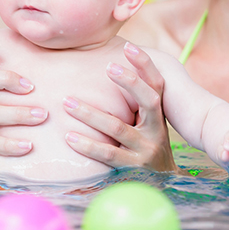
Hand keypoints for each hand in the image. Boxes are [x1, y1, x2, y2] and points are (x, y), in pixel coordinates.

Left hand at [63, 42, 177, 171]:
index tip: (129, 46)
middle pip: (148, 100)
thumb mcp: (144, 121)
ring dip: (90, 114)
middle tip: (108, 66)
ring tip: (67, 103)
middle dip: (129, 82)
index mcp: (158, 114)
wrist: (162, 183)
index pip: (156, 84)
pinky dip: (87, 145)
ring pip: (118, 127)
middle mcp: (156, 130)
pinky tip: (69, 137)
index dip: (146, 65)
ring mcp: (146, 150)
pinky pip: (107, 154)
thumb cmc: (143, 142)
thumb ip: (131, 99)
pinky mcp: (132, 168)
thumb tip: (106, 63)